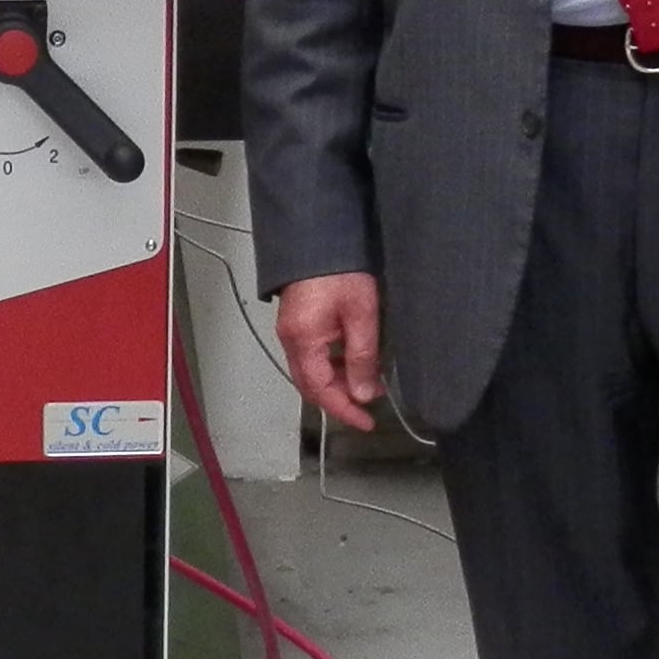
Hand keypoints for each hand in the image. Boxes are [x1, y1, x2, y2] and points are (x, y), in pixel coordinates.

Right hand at [275, 272, 385, 435]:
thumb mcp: (362, 315)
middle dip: (339, 399)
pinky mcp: (296, 323)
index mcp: (303, 341)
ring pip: (310, 372)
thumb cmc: (341, 271)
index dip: (344, 410)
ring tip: (366, 381)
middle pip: (311, 385)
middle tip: (368, 405)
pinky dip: (330, 366)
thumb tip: (362, 394)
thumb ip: (362, 357)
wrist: (319, 236)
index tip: (366, 422)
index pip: (321, 390)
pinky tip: (351, 360)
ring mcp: (290, 331)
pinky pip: (310, 356)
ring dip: (337, 382)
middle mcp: (290, 340)